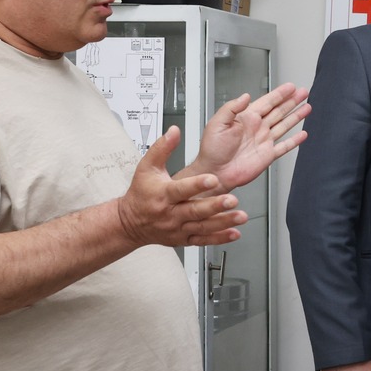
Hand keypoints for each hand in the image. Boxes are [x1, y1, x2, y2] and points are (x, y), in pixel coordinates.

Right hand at [116, 129, 246, 247]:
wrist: (130, 223)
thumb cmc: (141, 193)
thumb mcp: (146, 167)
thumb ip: (162, 148)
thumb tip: (174, 131)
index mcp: (163, 194)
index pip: (181, 189)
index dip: (197, 184)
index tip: (212, 179)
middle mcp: (171, 213)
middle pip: (195, 210)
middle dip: (215, 206)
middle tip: (232, 200)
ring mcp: (178, 228)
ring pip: (202, 226)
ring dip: (223, 222)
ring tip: (240, 216)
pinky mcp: (184, 239)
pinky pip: (203, 240)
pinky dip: (219, 238)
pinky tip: (234, 233)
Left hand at [187, 84, 310, 191]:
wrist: (215, 172)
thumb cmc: (212, 150)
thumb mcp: (217, 123)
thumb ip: (232, 108)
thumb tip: (245, 96)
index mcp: (246, 118)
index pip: (267, 102)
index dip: (279, 94)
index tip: (290, 87)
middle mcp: (257, 128)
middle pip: (279, 110)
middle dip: (292, 101)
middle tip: (303, 92)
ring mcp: (264, 141)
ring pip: (284, 125)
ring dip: (296, 116)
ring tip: (307, 107)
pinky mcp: (268, 155)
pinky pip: (285, 146)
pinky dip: (295, 141)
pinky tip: (302, 134)